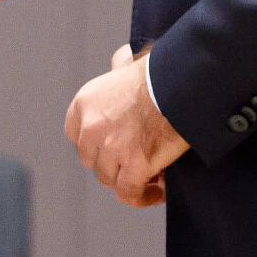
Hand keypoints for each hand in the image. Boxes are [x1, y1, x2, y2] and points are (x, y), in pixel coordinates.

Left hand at [65, 50, 188, 208]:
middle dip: (112, 162)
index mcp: (84, 104)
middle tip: (135, 160)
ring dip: (128, 179)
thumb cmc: (159, 72)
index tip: (113, 146)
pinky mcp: (133, 168)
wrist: (180, 85)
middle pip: (93, 159)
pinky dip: (142, 197)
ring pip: (109, 178)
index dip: (95, 144)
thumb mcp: (127, 63)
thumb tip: (120, 60)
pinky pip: (129, 193)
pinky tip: (157, 192)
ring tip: (150, 175)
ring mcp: (111, 150)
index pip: (77, 136)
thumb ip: (117, 68)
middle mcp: (91, 128)